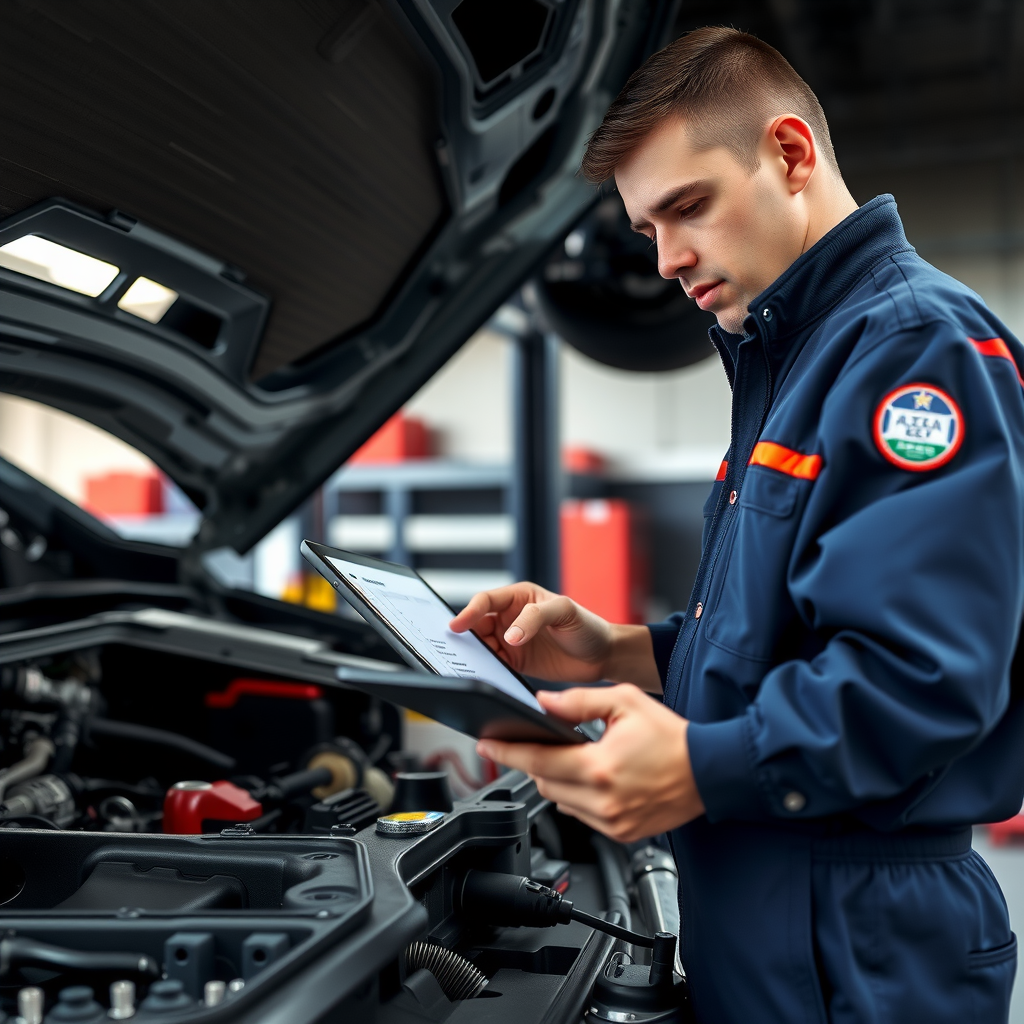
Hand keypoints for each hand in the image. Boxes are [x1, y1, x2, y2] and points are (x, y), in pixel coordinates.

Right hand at [449, 581, 616, 683]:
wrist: (603, 656)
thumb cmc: (588, 626)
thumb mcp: (564, 612)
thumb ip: (535, 618)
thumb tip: (509, 635)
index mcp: (520, 598)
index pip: (486, 601)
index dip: (469, 612)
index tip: (457, 625)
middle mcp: (511, 617)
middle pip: (478, 624)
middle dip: (466, 634)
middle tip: (455, 647)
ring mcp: (512, 641)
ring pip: (482, 645)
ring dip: (474, 653)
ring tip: (468, 663)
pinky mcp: (515, 663)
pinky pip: (493, 664)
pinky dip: (486, 669)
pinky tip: (484, 674)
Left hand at [477, 685, 704, 842]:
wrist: (710, 771)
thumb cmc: (672, 736)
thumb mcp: (624, 702)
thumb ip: (579, 702)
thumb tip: (544, 703)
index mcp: (599, 767)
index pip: (537, 760)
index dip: (506, 751)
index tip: (485, 744)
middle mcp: (602, 801)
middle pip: (543, 783)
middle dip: (534, 762)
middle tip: (533, 742)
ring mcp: (611, 822)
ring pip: (560, 802)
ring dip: (555, 780)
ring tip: (571, 758)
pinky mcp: (621, 834)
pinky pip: (582, 815)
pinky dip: (576, 796)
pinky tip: (590, 778)